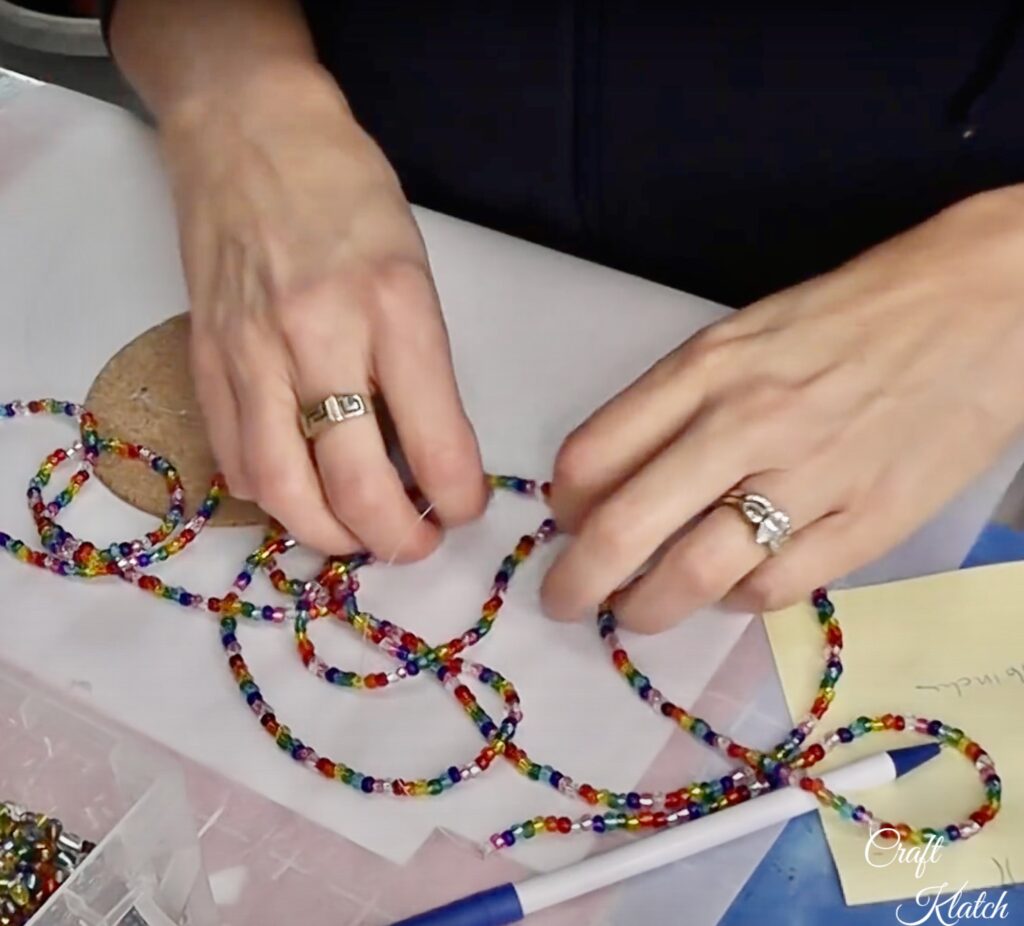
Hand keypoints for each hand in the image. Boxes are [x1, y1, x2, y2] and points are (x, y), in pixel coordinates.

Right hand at [161, 63, 485, 556]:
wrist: (246, 131)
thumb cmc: (346, 191)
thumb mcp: (414, 269)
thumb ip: (420, 363)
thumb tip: (426, 454)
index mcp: (393, 306)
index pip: (436, 438)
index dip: (457, 496)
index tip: (463, 508)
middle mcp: (319, 336)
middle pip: (353, 483)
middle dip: (394, 539)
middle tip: (415, 544)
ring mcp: (251, 352)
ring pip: (282, 489)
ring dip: (326, 536)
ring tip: (357, 537)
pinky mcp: (206, 359)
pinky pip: (232, 458)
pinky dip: (270, 498)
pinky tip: (297, 497)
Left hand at [542, 187, 1023, 629]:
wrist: (981, 304)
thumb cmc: (850, 316)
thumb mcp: (742, 335)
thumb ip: (674, 405)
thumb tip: (614, 483)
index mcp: (706, 368)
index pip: (593, 455)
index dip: (564, 506)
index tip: (566, 524)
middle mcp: (745, 424)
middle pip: (625, 528)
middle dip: (575, 581)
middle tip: (562, 601)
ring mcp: (809, 479)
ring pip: (693, 576)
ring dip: (645, 608)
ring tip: (634, 612)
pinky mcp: (869, 526)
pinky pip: (772, 590)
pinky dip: (734, 601)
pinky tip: (728, 589)